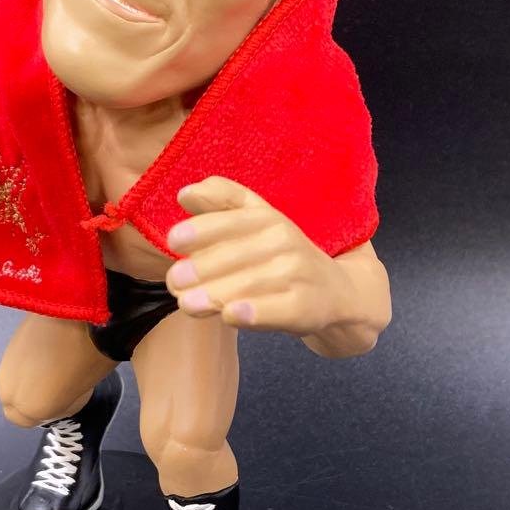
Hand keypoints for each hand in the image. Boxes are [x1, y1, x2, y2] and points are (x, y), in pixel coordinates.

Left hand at [164, 175, 345, 333]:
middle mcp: (285, 241)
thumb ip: (220, 203)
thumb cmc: (281, 255)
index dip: (203, 229)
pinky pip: (276, 310)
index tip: (174, 241)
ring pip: (250, 284)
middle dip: (200, 268)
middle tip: (174, 281)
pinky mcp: (305, 308)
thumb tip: (185, 193)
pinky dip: (252, 313)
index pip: (233, 219)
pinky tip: (229, 316)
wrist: (335, 291)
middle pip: (237, 255)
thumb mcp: (256, 221)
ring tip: (186, 303)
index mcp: (268, 218)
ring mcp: (298, 274)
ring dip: (215, 294)